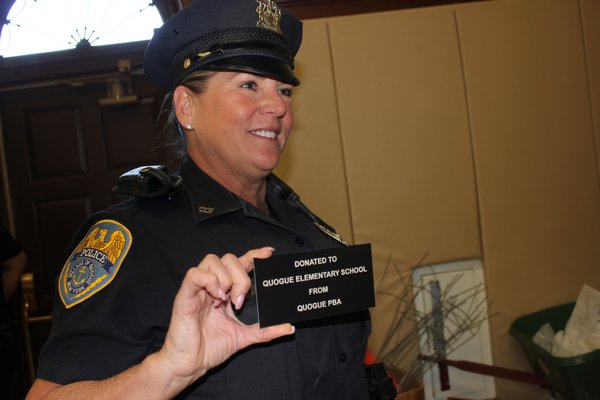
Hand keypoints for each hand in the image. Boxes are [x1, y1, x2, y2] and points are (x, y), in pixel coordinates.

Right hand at [157, 247, 293, 385]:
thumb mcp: (244, 336)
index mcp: (225, 291)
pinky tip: (216, 297)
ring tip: (226, 299)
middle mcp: (212, 286)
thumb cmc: (211, 348)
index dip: (253, 254)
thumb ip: (265, 330)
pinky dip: (209, 281)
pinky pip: (194, 274)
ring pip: (212, 260)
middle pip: (228, 258)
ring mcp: (197, 289)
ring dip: (225, 278)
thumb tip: (289, 327)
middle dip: (241, 276)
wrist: (191, 364)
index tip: (269, 253)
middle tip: (240, 300)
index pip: (239, 263)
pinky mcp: (184, 296)